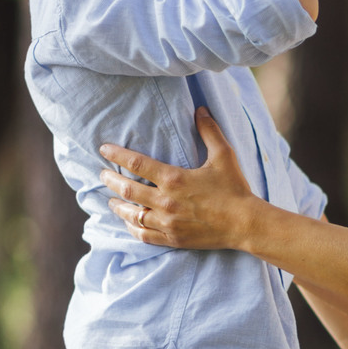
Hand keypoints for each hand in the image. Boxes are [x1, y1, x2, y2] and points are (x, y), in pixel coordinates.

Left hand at [100, 107, 255, 248]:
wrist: (245, 224)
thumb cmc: (235, 189)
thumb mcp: (224, 156)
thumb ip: (209, 131)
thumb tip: (200, 109)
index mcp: (173, 179)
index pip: (136, 163)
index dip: (116, 154)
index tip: (104, 149)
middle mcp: (165, 202)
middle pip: (127, 190)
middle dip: (110, 180)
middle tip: (102, 174)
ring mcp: (167, 223)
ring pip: (131, 214)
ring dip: (117, 205)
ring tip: (110, 200)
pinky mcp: (173, 239)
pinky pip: (143, 234)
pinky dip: (131, 227)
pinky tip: (127, 222)